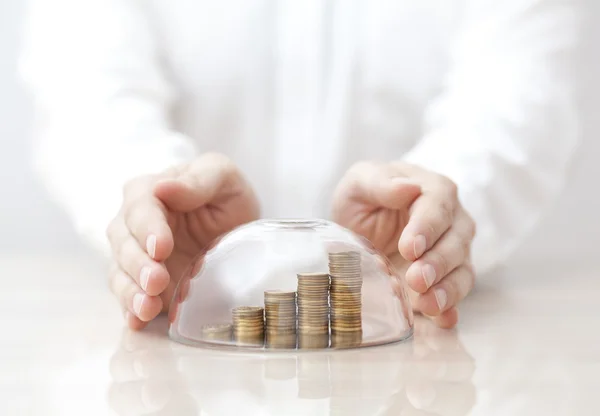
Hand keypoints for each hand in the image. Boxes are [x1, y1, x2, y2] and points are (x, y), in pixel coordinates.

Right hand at [106, 153, 259, 329]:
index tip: (160, 247)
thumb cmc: (224, 195)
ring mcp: (136, 256)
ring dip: (131, 291)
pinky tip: (138, 321)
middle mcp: (134, 224)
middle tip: (157, 281)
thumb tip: (163, 186)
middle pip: (124, 242)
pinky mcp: (142, 284)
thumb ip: (199, 180)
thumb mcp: (222, 177)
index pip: (140, 207)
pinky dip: (130, 310)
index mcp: (149, 191)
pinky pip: (129, 296)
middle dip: (138, 264)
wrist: (234, 227)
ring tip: (147, 307)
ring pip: (120, 272)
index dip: (148, 228)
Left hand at [331, 161, 475, 327]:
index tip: (410, 247)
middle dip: (437, 262)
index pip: (437, 205)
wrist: (360, 225)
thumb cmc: (364, 198)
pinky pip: (455, 295)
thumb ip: (380, 182)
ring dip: (447, 289)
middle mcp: (451, 221)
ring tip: (427, 305)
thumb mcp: (360, 182)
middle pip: (455, 241)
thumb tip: (408, 187)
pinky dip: (450, 309)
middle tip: (416, 279)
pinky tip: (441, 320)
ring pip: (462, 270)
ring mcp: (451, 252)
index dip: (427, 227)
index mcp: (432, 190)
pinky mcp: (444, 281)